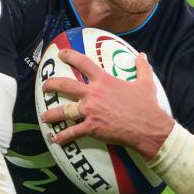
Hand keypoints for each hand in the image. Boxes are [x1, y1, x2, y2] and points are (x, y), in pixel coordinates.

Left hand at [40, 49, 173, 159]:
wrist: (149, 128)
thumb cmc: (147, 106)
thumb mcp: (146, 83)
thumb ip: (142, 68)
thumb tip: (143, 55)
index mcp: (104, 81)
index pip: (83, 63)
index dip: (70, 56)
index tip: (61, 54)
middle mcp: (94, 94)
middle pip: (66, 85)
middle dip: (52, 84)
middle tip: (45, 86)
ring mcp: (91, 111)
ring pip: (65, 110)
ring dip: (52, 114)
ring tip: (45, 117)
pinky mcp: (92, 127)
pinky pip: (73, 132)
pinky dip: (63, 136)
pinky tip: (55, 139)